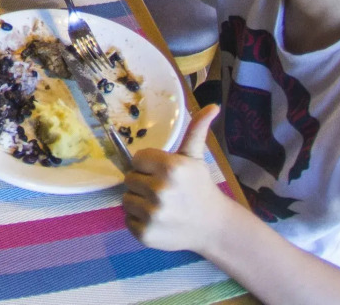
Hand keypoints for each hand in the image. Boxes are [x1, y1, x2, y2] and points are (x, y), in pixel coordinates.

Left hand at [122, 106, 225, 252]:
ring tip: (161, 205)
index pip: (136, 159)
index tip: (161, 172)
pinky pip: (127, 219)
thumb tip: (213, 105)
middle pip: (129, 179)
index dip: (147, 165)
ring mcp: (152, 214)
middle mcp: (160, 190)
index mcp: (170, 167)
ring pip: (126, 199)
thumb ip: (197, 129)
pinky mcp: (145, 234)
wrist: (213, 227)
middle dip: (143, 182)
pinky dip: (139, 220)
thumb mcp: (196, 157)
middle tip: (163, 190)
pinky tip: (158, 220)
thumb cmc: (200, 188)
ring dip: (139, 201)